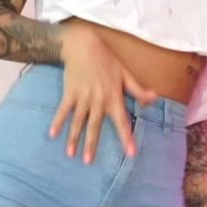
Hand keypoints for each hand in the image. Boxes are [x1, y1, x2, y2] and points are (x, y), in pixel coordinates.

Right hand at [48, 22, 157, 163]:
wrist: (83, 45)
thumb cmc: (107, 59)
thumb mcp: (125, 73)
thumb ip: (138, 90)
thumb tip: (155, 99)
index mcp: (113, 97)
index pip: (122, 122)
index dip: (127, 138)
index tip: (131, 154)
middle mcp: (98, 100)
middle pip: (95, 126)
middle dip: (91, 144)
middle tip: (89, 162)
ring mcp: (82, 97)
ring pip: (78, 121)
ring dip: (73, 138)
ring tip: (70, 154)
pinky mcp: (70, 92)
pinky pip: (63, 110)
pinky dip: (57, 121)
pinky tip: (52, 134)